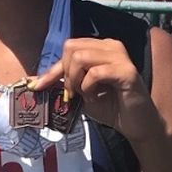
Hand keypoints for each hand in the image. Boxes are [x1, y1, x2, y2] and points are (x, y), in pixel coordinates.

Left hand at [31, 38, 163, 143]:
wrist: (136, 125)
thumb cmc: (110, 107)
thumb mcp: (81, 93)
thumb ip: (63, 83)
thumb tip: (35, 81)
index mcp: (101, 48)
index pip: (69, 48)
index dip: (53, 69)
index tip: (40, 86)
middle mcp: (111, 46)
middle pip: (72, 48)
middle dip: (66, 73)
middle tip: (73, 93)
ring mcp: (120, 56)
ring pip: (81, 57)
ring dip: (76, 80)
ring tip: (84, 95)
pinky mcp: (127, 71)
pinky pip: (95, 73)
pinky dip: (88, 87)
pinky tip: (95, 97)